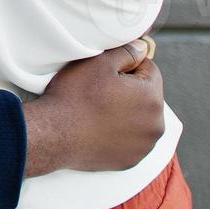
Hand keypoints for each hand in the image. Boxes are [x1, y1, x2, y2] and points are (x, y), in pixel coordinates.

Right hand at [22, 41, 164, 176]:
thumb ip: (127, 52)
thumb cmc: (75, 97)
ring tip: (99, 111)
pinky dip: (120, 134)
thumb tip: (143, 48)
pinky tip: (100, 128)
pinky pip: (131, 140)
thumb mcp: (99, 63)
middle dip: (130, 91)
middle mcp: (155, 125)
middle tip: (100, 91)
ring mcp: (144, 146)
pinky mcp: (131, 160)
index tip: (107, 74)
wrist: (54, 134)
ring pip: (141, 119)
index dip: (128, 66)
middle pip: (147, 96)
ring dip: (127, 113)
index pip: (150, 70)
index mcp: (152, 97)